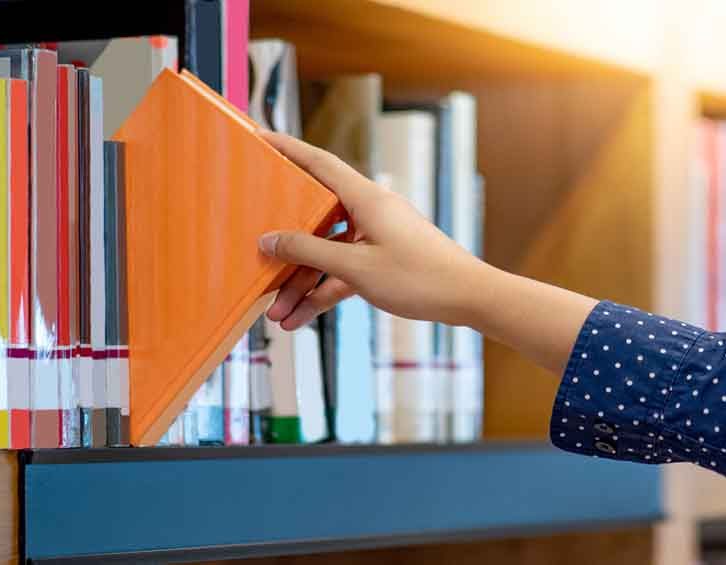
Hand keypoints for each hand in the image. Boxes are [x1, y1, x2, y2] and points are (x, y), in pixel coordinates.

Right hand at [257, 130, 493, 329]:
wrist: (468, 298)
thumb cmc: (420, 277)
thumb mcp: (356, 267)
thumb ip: (309, 252)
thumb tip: (271, 240)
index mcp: (366, 198)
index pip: (319, 164)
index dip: (288, 150)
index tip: (261, 139)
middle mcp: (370, 212)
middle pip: (315, 218)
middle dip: (286, 248)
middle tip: (256, 257)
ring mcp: (376, 237)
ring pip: (328, 254)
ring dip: (302, 282)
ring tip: (277, 312)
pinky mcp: (383, 261)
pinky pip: (344, 272)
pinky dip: (323, 292)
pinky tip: (301, 317)